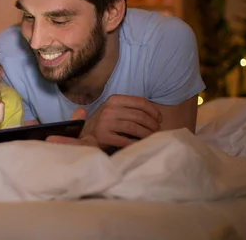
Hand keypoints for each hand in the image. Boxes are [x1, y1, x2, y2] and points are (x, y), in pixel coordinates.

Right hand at [46, 95, 161, 147]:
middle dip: (152, 124)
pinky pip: (125, 140)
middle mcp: (109, 109)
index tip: (159, 119)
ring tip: (151, 137)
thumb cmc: (105, 121)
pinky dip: (136, 143)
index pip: (140, 102)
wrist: (85, 134)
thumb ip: (130, 107)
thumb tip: (155, 114)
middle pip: (139, 115)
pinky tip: (141, 145)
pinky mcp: (103, 136)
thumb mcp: (114, 108)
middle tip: (157, 130)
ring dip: (147, 134)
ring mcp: (105, 122)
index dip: (153, 111)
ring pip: (134, 127)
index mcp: (114, 99)